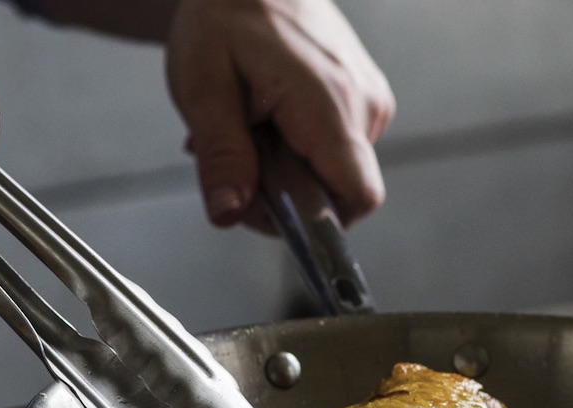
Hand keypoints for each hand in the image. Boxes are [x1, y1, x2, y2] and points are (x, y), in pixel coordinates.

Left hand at [165, 0, 394, 229]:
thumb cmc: (225, 15)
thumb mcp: (203, 86)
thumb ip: (221, 155)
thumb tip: (230, 213)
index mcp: (330, 104)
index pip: (357, 198)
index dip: (314, 222)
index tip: (266, 207)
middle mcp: (364, 106)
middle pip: (338, 194)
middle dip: (283, 193)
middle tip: (237, 151)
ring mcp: (369, 102)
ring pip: (332, 175)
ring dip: (284, 170)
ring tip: (248, 125)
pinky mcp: (364, 100)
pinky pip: (334, 151)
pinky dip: (295, 149)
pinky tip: (266, 117)